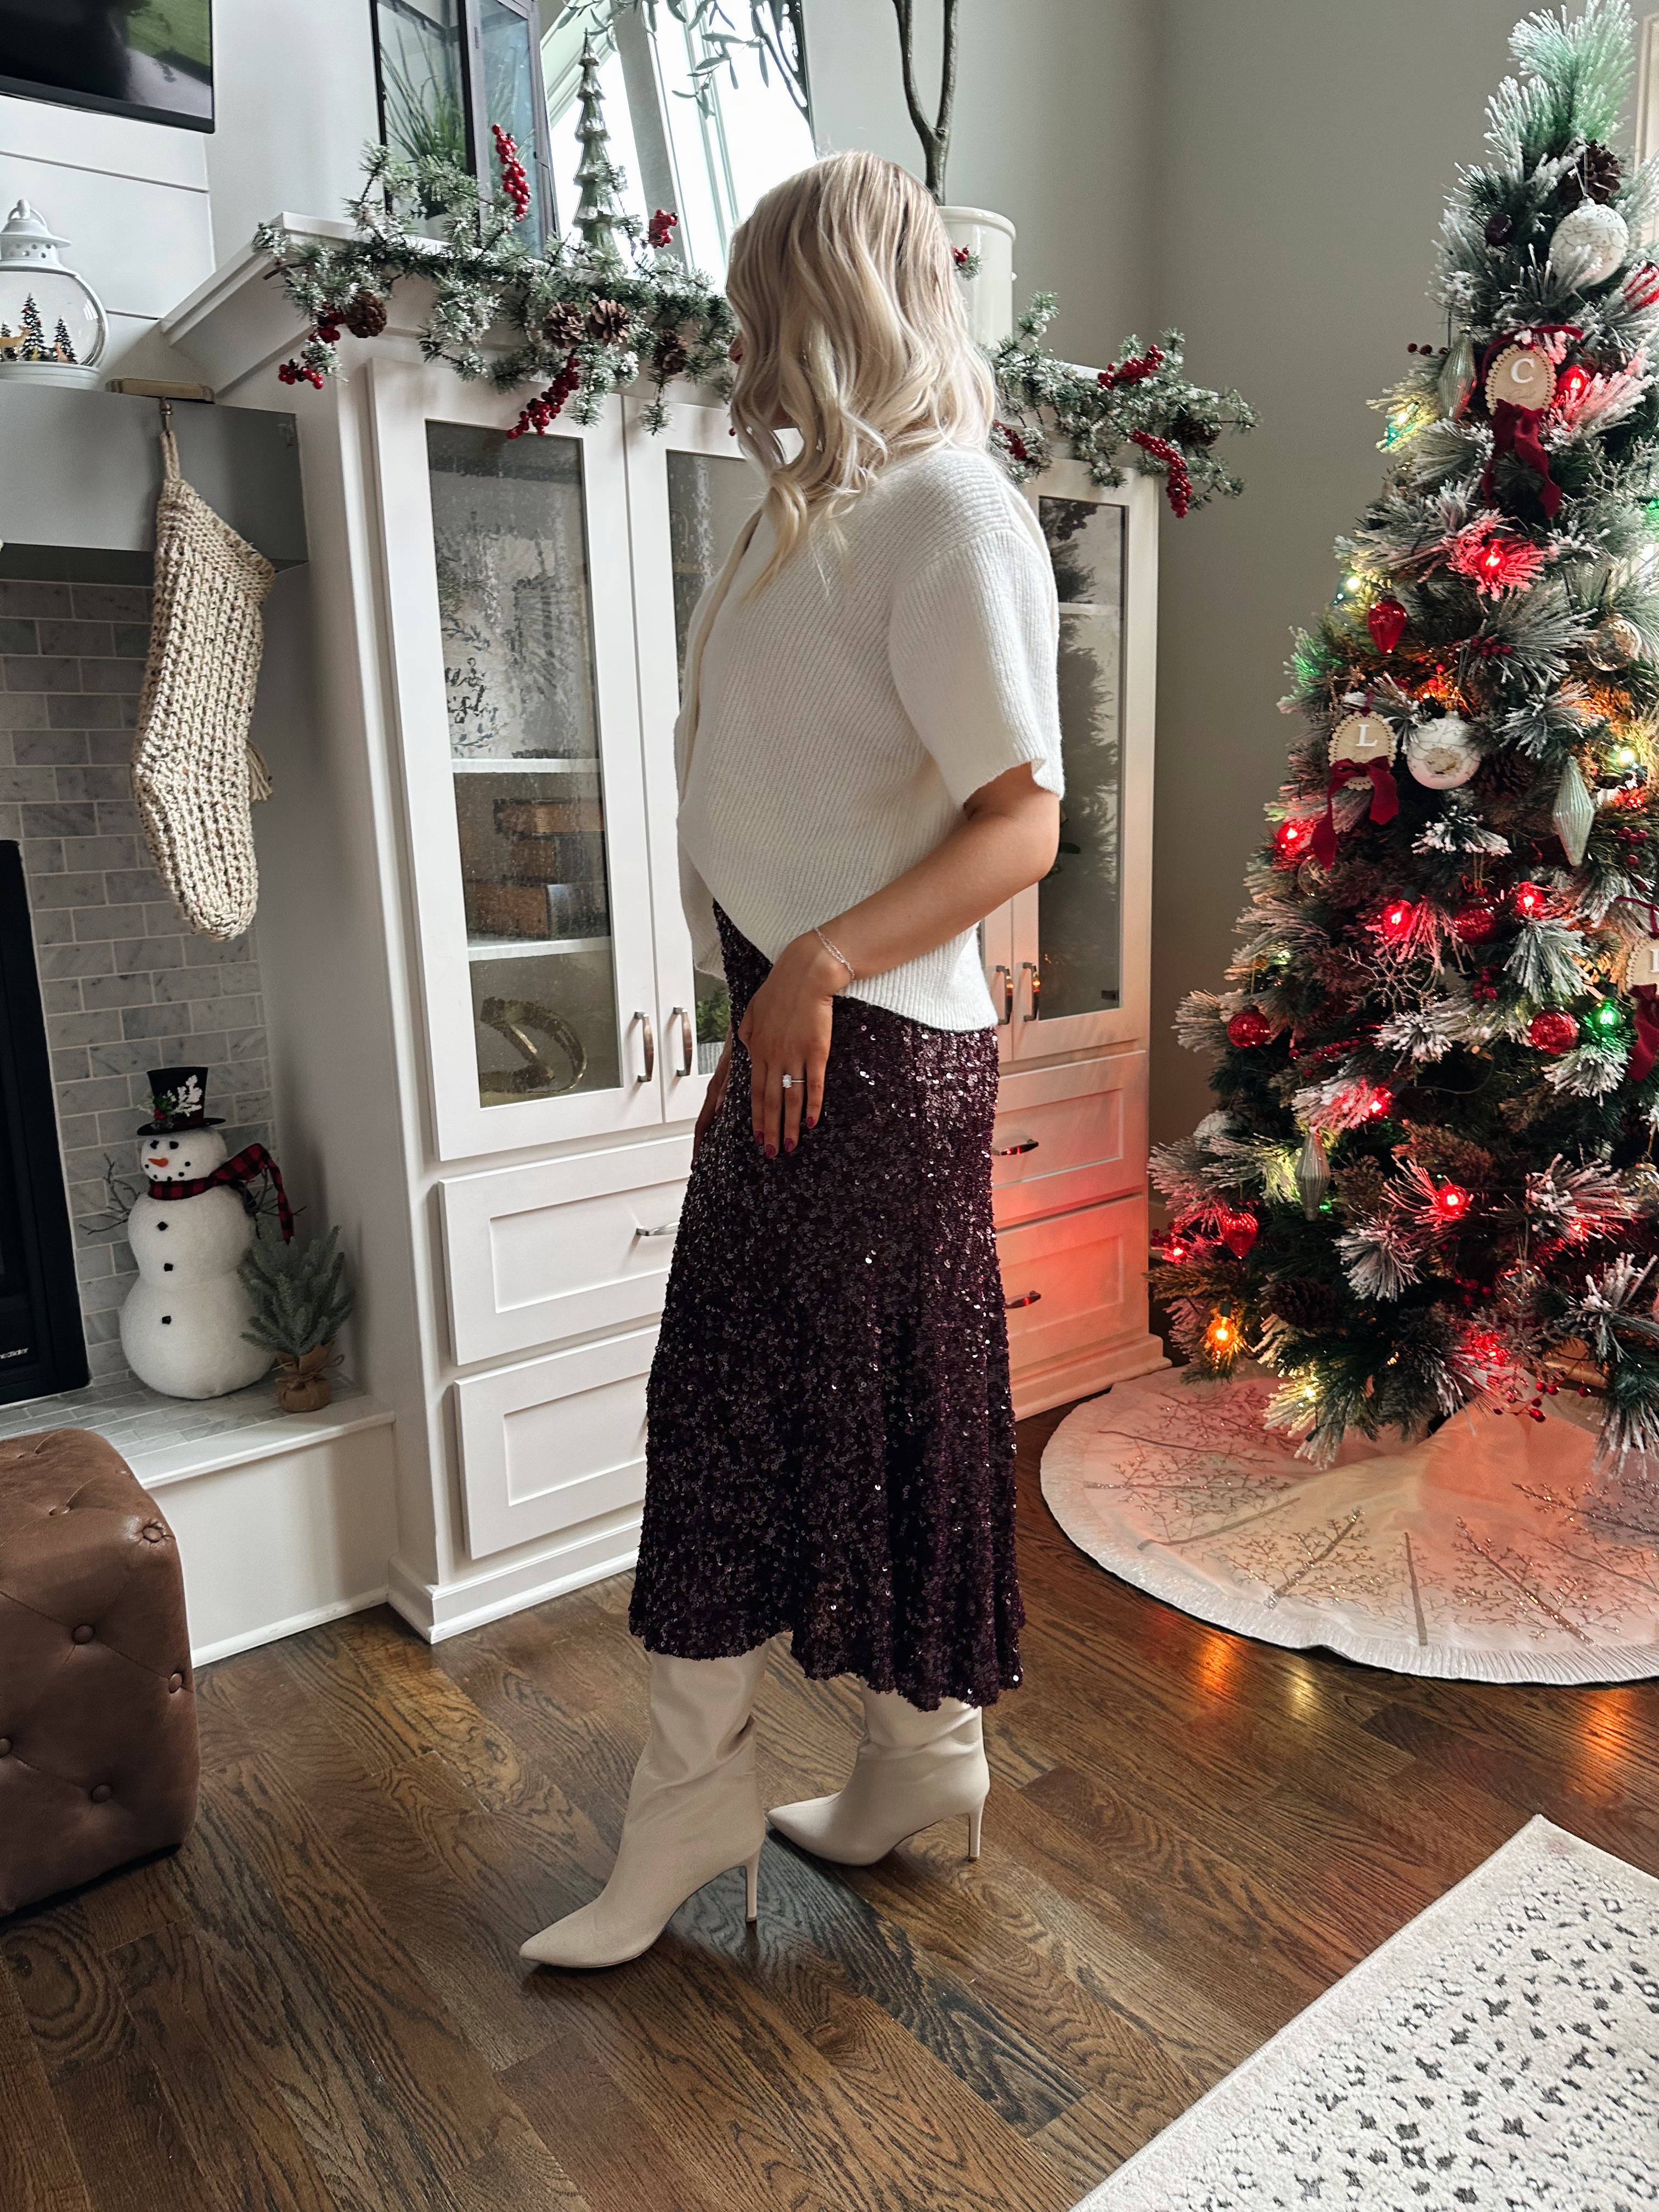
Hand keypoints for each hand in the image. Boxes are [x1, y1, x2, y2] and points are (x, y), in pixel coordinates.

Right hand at [694, 1033, 730, 1157]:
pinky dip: (726, 1121)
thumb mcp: (732, 1065)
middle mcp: (718, 1091)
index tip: (696, 1162)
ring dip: (717, 1135)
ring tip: (719, 1154)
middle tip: (704, 1165)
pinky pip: (726, 1107)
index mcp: (715, 1089)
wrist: (747, 1020)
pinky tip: (737, 1129)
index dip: (699, 1144)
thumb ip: (725, 1087)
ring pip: (717, 1117)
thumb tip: (718, 1110)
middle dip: (706, 1145)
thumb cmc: (738, 1039)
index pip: (703, 1123)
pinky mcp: (733, 1083)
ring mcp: (724, 1088)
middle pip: (707, 1124)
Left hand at [737, 935, 841, 1154]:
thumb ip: (748, 1034)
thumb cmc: (779, 989)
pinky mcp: (816, 1051)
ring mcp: (795, 1055)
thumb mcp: (752, 1011)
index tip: (756, 1136)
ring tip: (789, 1145)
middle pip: (769, 1101)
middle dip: (769, 1130)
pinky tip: (810, 1122)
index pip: (753, 1091)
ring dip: (789, 1125)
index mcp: (757, 1049)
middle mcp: (773, 1057)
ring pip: (790, 1098)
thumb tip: (747, 1050)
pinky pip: (813, 1085)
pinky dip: (812, 1105)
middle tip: (770, 1152)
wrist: (805, 974)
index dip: (755, 1117)